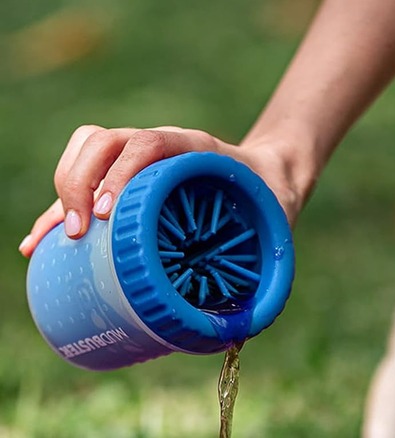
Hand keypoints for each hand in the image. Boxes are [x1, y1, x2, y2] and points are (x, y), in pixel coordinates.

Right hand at [18, 125, 306, 256]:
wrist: (270, 174)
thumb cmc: (269, 201)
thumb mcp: (272, 222)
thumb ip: (260, 265)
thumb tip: (235, 337)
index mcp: (195, 149)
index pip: (147, 143)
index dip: (120, 174)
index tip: (105, 216)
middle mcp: (160, 146)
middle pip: (103, 142)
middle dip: (79, 185)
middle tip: (80, 233)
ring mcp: (139, 156)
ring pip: (85, 151)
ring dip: (63, 192)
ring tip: (54, 241)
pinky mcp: (126, 175)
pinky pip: (82, 177)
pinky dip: (56, 207)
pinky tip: (38, 246)